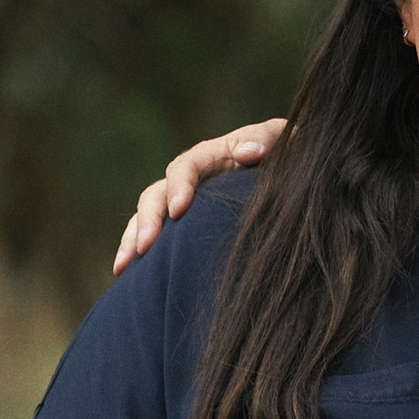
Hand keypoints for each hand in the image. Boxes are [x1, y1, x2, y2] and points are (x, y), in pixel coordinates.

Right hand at [114, 118, 285, 273]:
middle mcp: (191, 178)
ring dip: (132, 240)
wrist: (295, 174)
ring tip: (122, 267)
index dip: (179, 187)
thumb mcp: (288, 140)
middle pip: (156, 194)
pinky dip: (140, 256)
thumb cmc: (292, 156)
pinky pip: (156, 238)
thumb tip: (247, 152)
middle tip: (145, 248)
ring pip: (146, 217)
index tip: (179, 211)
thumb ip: (269, 140)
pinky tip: (128, 278)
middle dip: (148, 221)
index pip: (186, 167)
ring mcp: (184, 203)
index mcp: (213, 156)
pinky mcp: (184, 227)